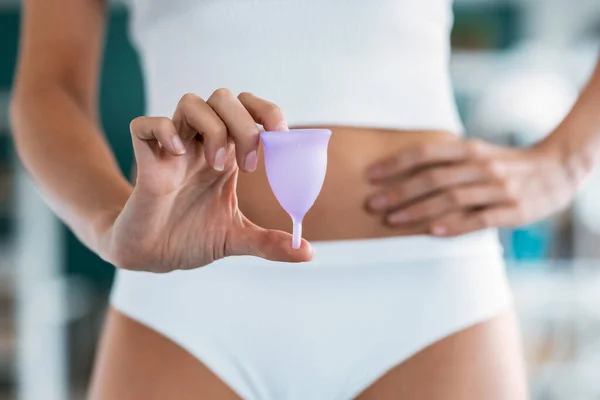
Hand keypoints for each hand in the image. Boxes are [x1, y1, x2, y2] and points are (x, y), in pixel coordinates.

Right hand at [104, 89, 312, 271]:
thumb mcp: (237, 239)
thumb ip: (270, 243)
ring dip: (213, 128)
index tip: (281, 136)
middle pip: (224, 98)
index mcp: (227, 155)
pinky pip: (144, 126)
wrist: (153, 256)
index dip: (267, 113)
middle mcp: (201, 145)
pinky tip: (177, 157)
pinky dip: (163, 131)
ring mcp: (172, 150)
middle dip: (244, 123)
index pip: (249, 109)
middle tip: (249, 165)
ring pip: (190, 102)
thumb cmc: (192, 238)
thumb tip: (308, 253)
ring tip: (217, 166)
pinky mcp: (145, 162)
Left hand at [365, 138, 578, 236]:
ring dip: (418, 210)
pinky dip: (455, 225)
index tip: (370, 175)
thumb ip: (447, 160)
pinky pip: (480, 220)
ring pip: (452, 199)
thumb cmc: (506, 164)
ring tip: (391, 220)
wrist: (558, 170)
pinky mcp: (513, 211)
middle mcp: (483, 165)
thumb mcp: (479, 152)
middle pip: (433, 178)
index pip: (426, 153)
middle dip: (399, 192)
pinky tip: (432, 233)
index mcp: (471, 149)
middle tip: (372, 204)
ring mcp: (499, 188)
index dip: (396, 163)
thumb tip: (402, 171)